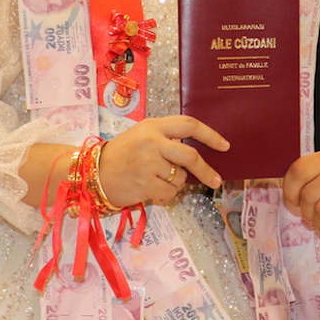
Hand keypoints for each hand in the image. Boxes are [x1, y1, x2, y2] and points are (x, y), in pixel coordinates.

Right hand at [97, 115, 226, 206]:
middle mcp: (151, 141)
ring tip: (157, 180)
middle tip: (216, 179)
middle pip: (190, 155)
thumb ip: (167, 139)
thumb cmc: (122, 155)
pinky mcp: (145, 183)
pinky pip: (170, 192)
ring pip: (180, 177)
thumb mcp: (143, 136)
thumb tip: (197, 152)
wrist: (94, 173)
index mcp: (153, 125)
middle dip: (206, 169)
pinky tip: (152, 189)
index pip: (189, 124)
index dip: (210, 135)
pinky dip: (167, 194)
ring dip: (176, 183)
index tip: (224, 145)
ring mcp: (148, 162)